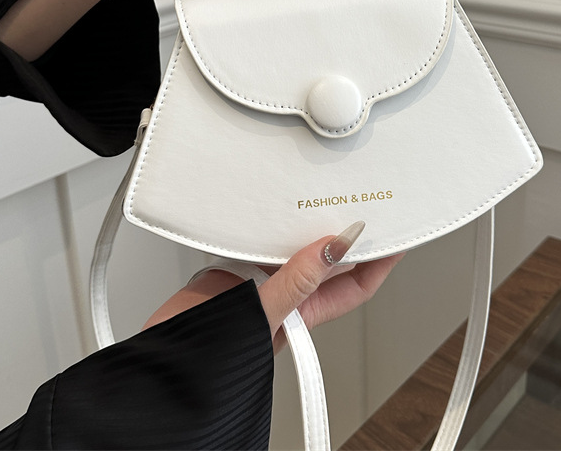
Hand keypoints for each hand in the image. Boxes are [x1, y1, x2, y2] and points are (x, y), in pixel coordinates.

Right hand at [143, 223, 404, 353]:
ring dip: (307, 225)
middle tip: (362, 202)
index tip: (397, 234)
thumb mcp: (263, 315)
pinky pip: (260, 239)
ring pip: (295, 246)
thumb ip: (296, 282)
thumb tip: (333, 247)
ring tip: (324, 199)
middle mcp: (287, 295)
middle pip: (329, 260)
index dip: (380, 259)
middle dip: (347, 234)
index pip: (355, 284)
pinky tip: (269, 210)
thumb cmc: (212, 357)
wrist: (162, 361)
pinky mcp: (234, 267)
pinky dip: (268, 223)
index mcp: (304, 311)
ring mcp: (260, 280)